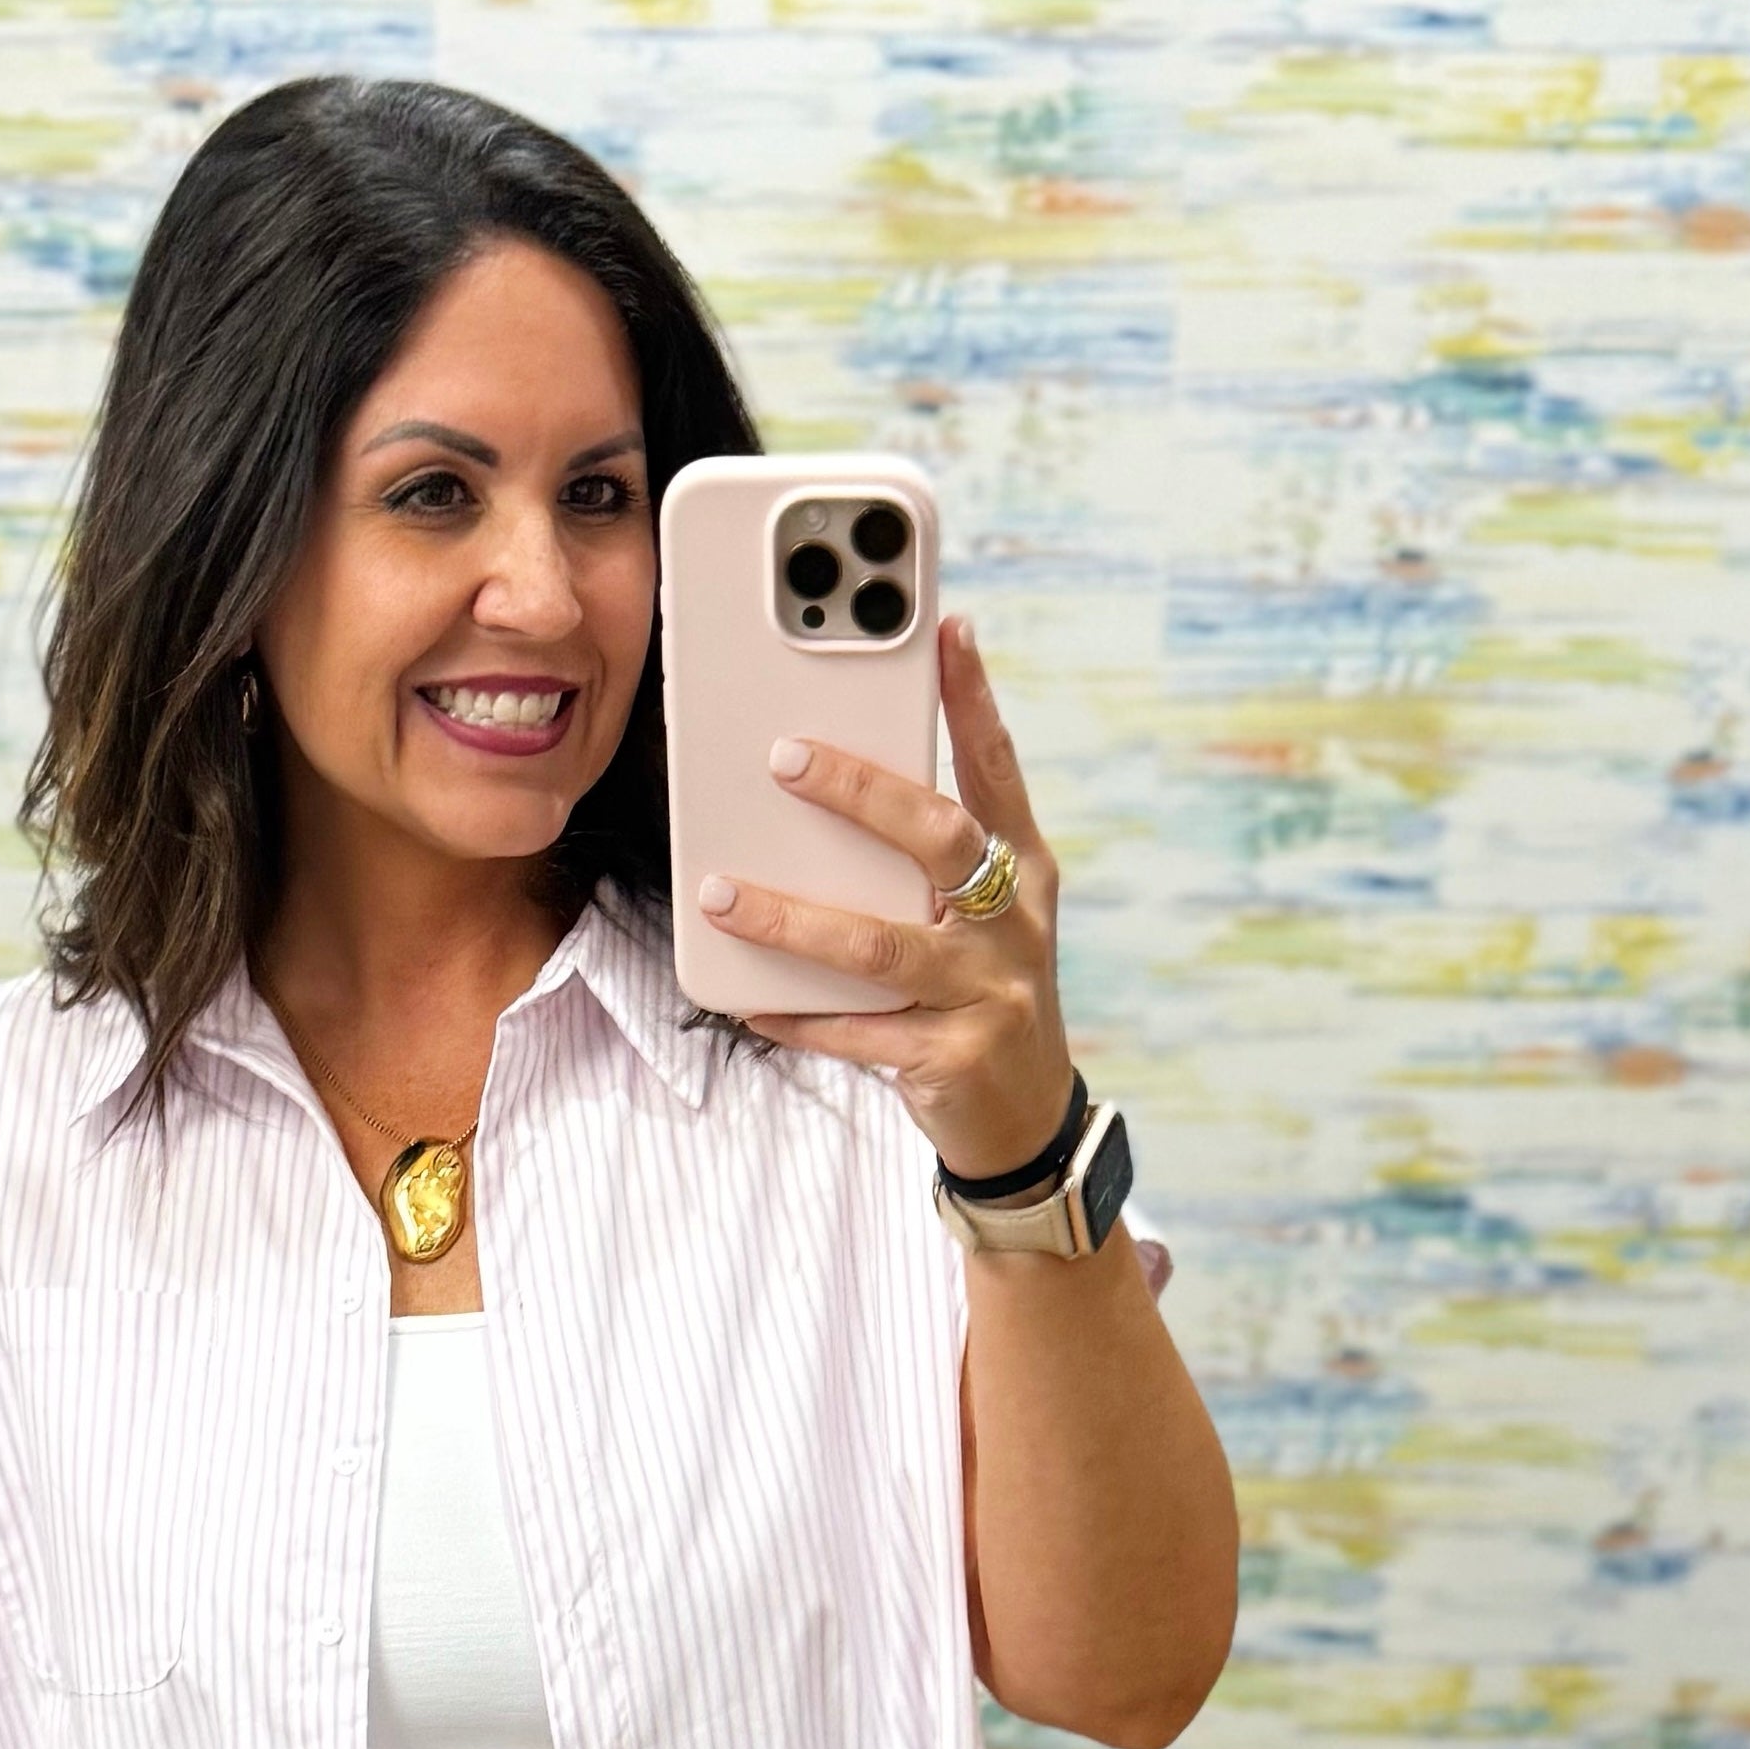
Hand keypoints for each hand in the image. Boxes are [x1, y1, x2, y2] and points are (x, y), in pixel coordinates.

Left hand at [698, 612, 1073, 1181]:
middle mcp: (1013, 924)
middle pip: (938, 838)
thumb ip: (927, 863)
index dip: (973, 699)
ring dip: (792, 917)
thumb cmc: (982, 996)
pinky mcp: (951, 1059)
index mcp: (1022, 872)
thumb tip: (829, 791)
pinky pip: (857, 1033)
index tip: (945, 628)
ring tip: (723, 894)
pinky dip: (798, 1016)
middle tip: (784, 758)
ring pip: (878, 943)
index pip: (997, 769)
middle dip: (861, 793)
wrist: (1026, 1120)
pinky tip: (748, 1000)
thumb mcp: (978, 919)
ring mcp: (987, 994)